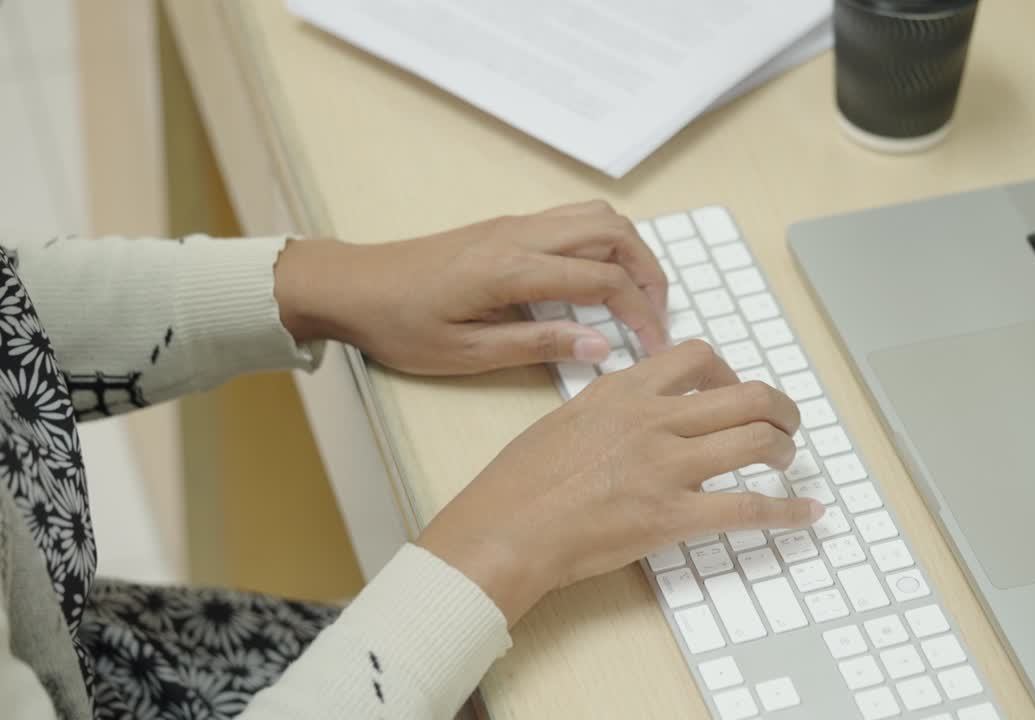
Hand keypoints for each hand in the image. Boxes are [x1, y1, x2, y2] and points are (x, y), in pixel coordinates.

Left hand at [274, 201, 670, 374]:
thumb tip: (602, 346)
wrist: (352, 286)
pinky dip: (605, 241)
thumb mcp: (467, 353)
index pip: (603, 279)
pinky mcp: (507, 226)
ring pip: (597, 216)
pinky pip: (574, 218)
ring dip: (631, 250)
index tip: (656, 346)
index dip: (641, 313)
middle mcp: (520, 234)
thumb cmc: (400, 326)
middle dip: (650, 272)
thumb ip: (540, 344)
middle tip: (660, 317)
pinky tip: (602, 278)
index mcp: (512, 269)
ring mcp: (514, 224)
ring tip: (639, 296)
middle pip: (614, 232)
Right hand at [415, 341, 823, 624]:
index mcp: (624, 391)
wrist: (505, 529)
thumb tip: (637, 411)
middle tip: (785, 424)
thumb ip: (610, 409)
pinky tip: (806, 513)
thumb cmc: (519, 483)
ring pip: (756, 440)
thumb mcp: (565, 419)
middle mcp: (653, 419)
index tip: (735, 391)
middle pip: (746, 395)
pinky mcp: (672, 515)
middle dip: (779, 408)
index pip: (697, 357)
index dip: (731, 372)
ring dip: (784, 449)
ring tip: (787, 460)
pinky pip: (748, 507)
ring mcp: (666, 466)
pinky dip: (787, 512)